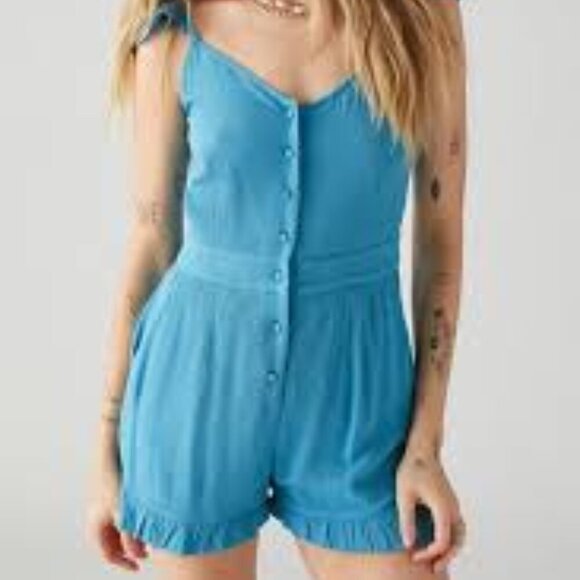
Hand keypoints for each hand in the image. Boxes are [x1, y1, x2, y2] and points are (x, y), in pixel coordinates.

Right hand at [85, 461, 148, 571]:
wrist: (111, 451)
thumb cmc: (115, 479)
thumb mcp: (125, 512)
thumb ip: (131, 536)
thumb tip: (137, 554)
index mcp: (96, 523)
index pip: (108, 553)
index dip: (124, 562)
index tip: (138, 566)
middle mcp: (97, 515)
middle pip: (112, 541)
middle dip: (128, 548)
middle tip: (146, 550)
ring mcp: (104, 502)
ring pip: (118, 526)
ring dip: (132, 533)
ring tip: (148, 532)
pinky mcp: (113, 490)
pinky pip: (121, 512)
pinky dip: (132, 519)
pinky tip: (146, 514)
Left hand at [396, 448, 465, 573]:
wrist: (422, 449)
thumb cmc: (412, 468)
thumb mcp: (403, 494)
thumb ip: (406, 520)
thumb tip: (408, 544)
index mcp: (442, 506)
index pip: (443, 540)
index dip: (430, 553)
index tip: (414, 555)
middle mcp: (452, 507)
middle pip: (458, 541)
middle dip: (446, 557)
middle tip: (432, 568)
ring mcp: (453, 505)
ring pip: (460, 535)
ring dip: (451, 549)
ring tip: (436, 561)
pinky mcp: (450, 503)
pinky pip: (456, 527)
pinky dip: (451, 540)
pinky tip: (436, 544)